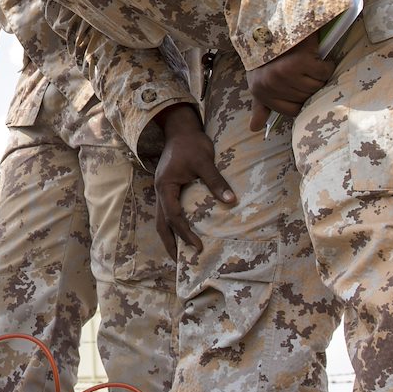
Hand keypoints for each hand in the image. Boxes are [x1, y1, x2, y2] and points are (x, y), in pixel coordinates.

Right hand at [152, 103, 234, 257]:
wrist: (180, 129)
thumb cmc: (191, 144)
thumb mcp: (204, 161)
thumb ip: (216, 181)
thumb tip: (231, 200)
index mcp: (165, 187)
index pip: (174, 217)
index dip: (185, 234)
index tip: (198, 247)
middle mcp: (161, 191)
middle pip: (161, 223)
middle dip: (170, 243)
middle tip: (180, 262)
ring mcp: (163, 190)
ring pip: (162, 219)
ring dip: (169, 236)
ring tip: (178, 253)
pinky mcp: (169, 188)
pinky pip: (168, 211)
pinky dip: (173, 225)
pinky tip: (182, 232)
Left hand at [244, 40, 334, 129]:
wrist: (272, 19)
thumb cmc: (267, 53)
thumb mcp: (259, 79)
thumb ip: (260, 105)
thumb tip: (255, 128)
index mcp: (260, 91)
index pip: (293, 110)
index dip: (303, 100)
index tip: (304, 86)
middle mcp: (270, 85)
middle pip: (306, 98)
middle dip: (312, 85)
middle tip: (308, 71)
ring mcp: (284, 74)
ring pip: (316, 86)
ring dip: (320, 76)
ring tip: (312, 64)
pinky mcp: (299, 62)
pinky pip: (323, 72)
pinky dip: (326, 65)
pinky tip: (318, 57)